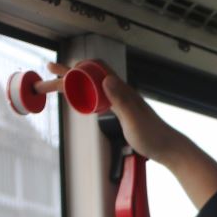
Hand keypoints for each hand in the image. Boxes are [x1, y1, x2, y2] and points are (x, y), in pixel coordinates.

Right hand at [37, 61, 216, 209]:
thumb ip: (121, 99)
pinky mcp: (122, 110)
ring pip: (93, 86)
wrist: (168, 148)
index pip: (94, 70)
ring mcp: (121, 101)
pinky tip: (80, 97)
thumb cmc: (152, 136)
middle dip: (68, 74)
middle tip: (48, 70)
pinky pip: (98, 96)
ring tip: (58, 82)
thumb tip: (106, 79)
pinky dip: (85, 93)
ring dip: (75, 82)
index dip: (74, 69)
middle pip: (90, 76)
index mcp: (120, 90)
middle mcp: (120, 91)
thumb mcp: (133, 118)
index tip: (58, 70)